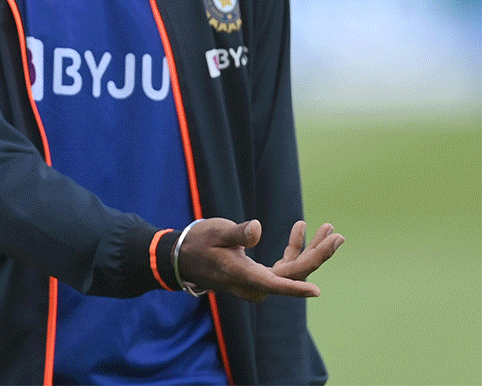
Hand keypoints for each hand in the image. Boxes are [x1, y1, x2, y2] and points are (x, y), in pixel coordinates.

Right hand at [178, 218, 343, 302]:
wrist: (183, 258)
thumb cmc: (198, 243)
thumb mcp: (215, 233)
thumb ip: (237, 233)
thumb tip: (256, 229)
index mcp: (246, 277)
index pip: (276, 284)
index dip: (296, 288)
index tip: (316, 291)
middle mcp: (257, 285)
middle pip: (295, 273)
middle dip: (317, 254)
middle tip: (337, 235)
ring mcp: (259, 282)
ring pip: (293, 270)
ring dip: (311, 250)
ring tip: (328, 230)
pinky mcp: (259, 276)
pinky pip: (284, 266)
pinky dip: (295, 248)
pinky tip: (300, 229)